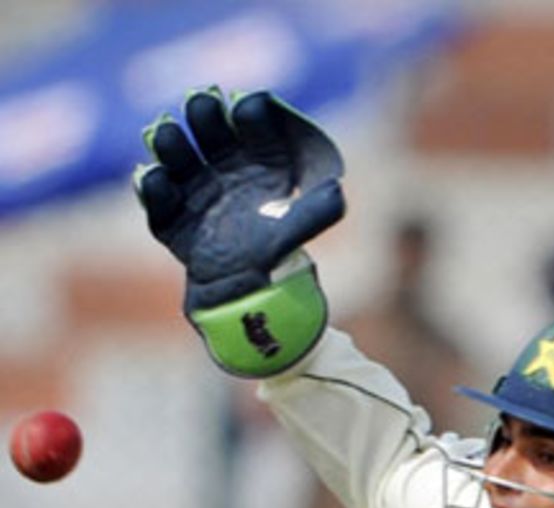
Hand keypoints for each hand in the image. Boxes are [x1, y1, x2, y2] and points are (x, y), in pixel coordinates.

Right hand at [135, 88, 345, 376]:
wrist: (249, 297)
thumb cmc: (277, 257)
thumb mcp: (297, 231)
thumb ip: (316, 211)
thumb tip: (337, 192)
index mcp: (259, 164)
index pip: (254, 128)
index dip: (250, 114)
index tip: (248, 106)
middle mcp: (224, 170)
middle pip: (210, 133)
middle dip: (204, 115)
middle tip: (201, 102)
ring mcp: (195, 191)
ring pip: (179, 159)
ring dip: (172, 144)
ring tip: (167, 133)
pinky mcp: (174, 220)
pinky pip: (161, 202)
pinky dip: (155, 190)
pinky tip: (155, 176)